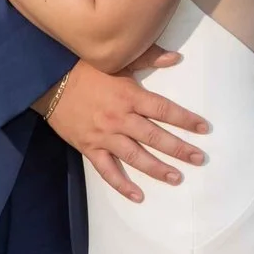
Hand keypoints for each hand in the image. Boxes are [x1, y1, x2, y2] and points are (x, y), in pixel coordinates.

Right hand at [41, 47, 209, 202]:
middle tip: (199, 159)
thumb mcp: (118, 60)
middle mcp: (120, 118)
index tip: (203, 128)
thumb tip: (176, 57)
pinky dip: (122, 185)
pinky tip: (138, 196)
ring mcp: (104, 136)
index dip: (185, 119)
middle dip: (179, 148)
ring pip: (135, 156)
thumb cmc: (85, 69)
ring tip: (177, 178)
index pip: (164, 110)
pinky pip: (107, 170)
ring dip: (157, 169)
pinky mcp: (89, 148)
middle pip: (154, 137)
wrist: (49, 82)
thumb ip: (148, 58)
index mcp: (130, 96)